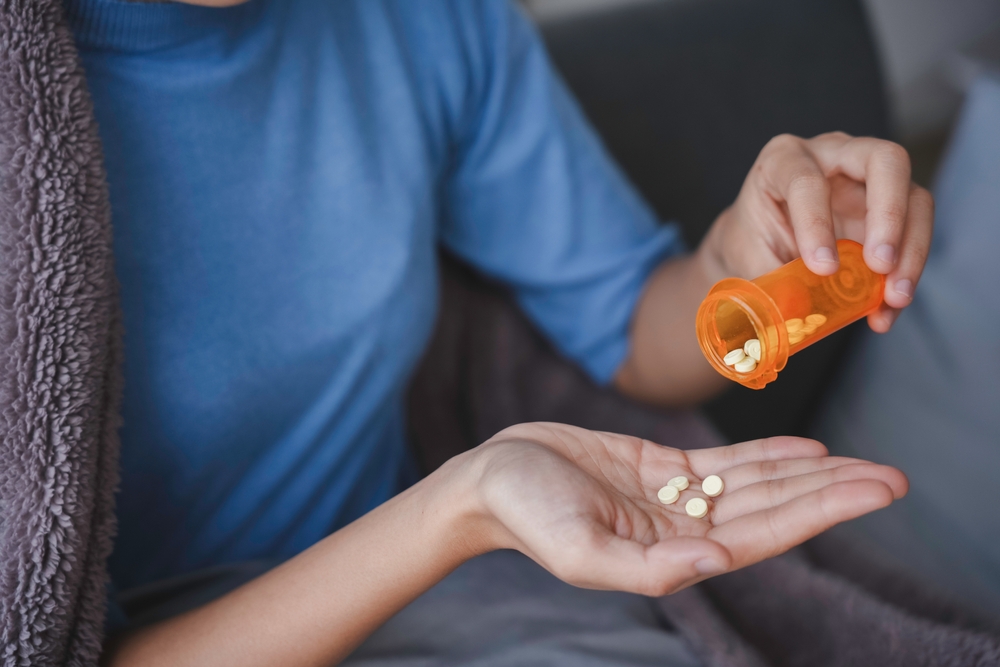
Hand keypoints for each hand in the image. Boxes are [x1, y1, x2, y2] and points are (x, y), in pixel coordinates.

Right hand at [473, 422, 906, 595]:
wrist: (491, 478)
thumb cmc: (525, 513)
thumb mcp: (576, 546)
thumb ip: (646, 568)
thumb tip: (718, 563)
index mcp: (670, 556)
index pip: (762, 535)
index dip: (820, 514)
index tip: (871, 493)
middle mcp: (682, 530)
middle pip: (772, 509)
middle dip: (832, 494)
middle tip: (893, 477)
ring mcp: (674, 498)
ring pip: (755, 484)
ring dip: (810, 474)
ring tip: (863, 462)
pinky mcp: (660, 468)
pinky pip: (723, 461)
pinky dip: (766, 455)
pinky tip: (803, 449)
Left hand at [699, 132, 933, 331]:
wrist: (759, 245)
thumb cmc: (752, 242)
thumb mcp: (749, 257)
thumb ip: (774, 279)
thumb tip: (800, 309)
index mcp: (783, 159)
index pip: (806, 180)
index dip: (816, 224)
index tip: (823, 268)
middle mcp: (833, 155)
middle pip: (884, 160)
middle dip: (888, 214)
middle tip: (880, 265)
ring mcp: (869, 178)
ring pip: (914, 197)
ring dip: (911, 250)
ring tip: (894, 297)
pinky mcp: (893, 206)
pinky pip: (916, 232)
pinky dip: (908, 272)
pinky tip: (889, 307)